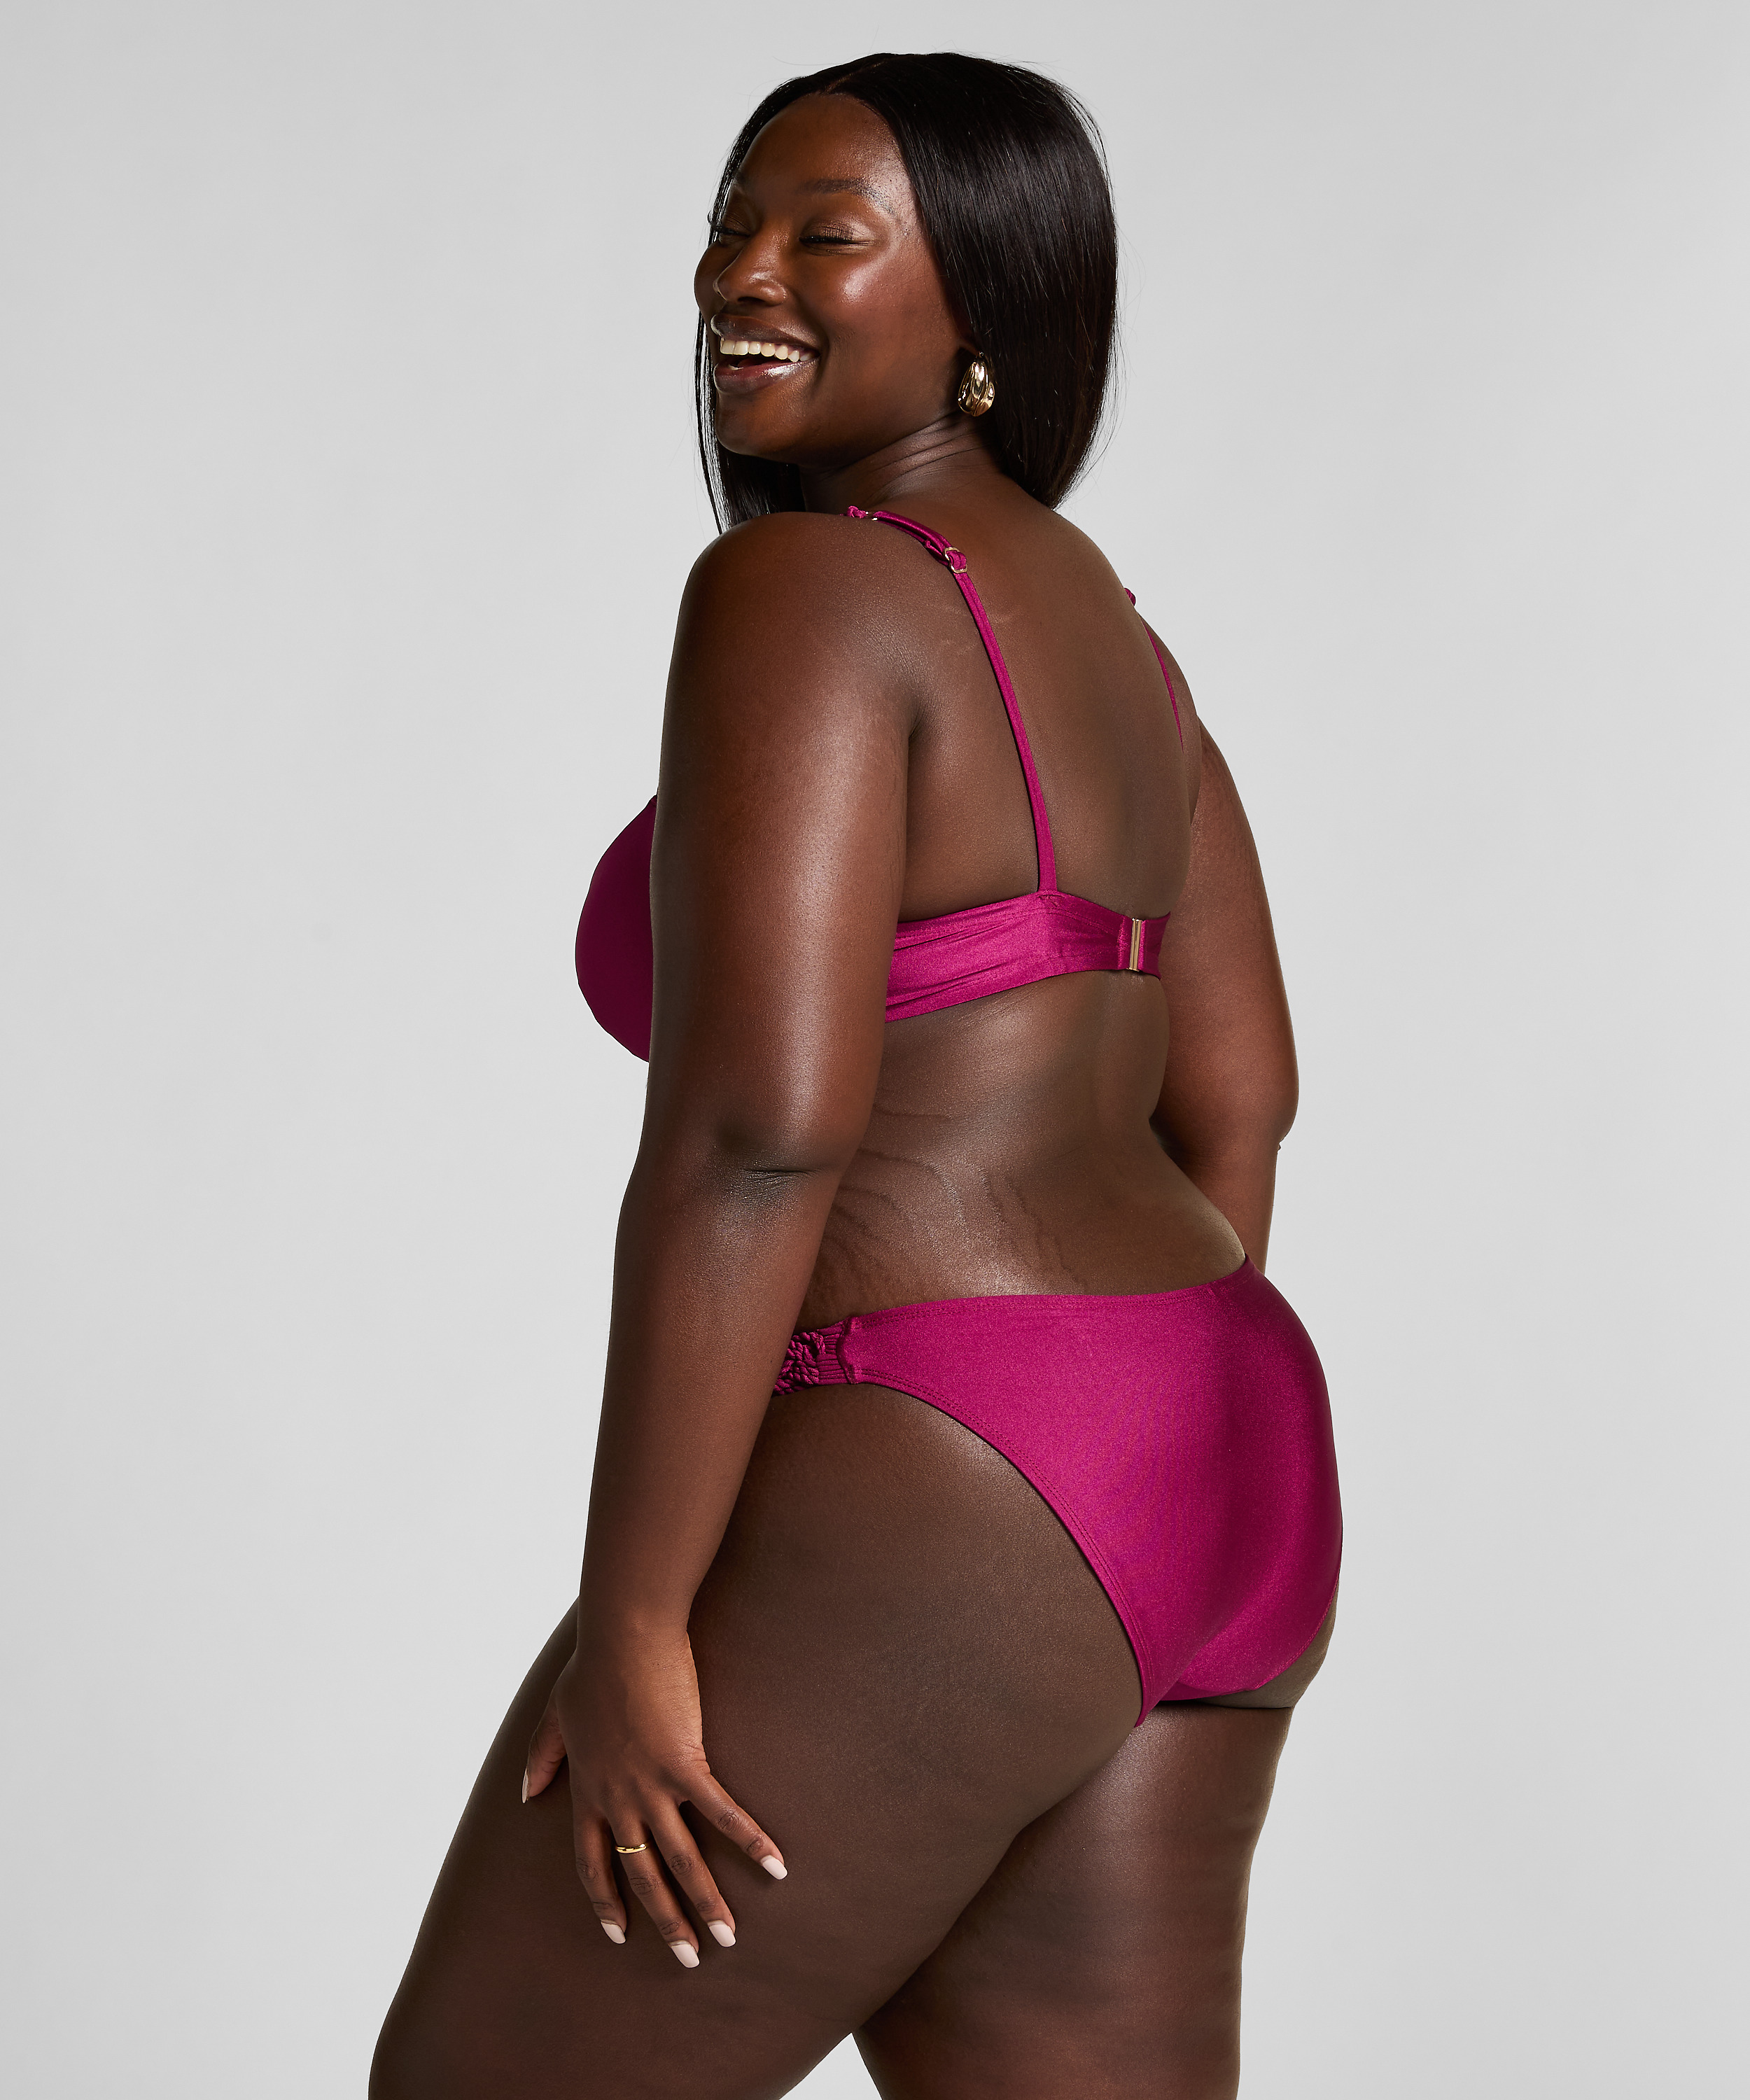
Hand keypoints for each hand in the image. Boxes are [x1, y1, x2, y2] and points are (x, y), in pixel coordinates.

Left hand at [522, 1624, 786, 1966]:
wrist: (623, 1632)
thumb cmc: (593, 1664)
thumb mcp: (556, 1713)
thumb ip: (541, 1756)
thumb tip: (525, 1793)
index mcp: (588, 1790)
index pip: (591, 1862)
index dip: (605, 1900)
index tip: (618, 1934)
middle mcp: (618, 1798)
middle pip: (641, 1874)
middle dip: (666, 1921)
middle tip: (689, 1957)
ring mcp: (651, 1785)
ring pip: (681, 1858)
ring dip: (706, 1902)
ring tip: (728, 1937)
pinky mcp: (684, 1763)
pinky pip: (722, 1813)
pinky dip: (750, 1841)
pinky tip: (775, 1866)